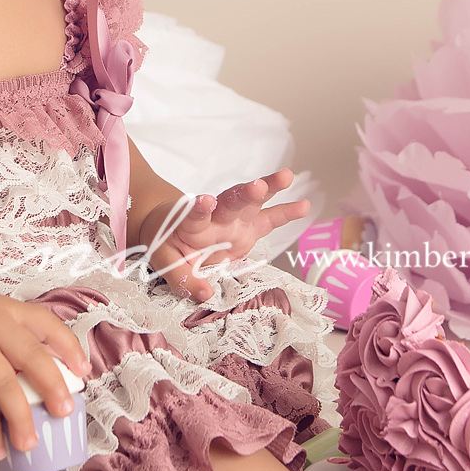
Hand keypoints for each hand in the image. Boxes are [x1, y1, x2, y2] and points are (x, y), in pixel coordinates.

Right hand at [0, 294, 89, 461]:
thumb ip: (15, 347)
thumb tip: (53, 386)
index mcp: (7, 311)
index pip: (47, 324)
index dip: (69, 347)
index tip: (85, 371)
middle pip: (31, 356)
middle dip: (52, 386)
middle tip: (64, 411)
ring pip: (5, 386)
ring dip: (21, 419)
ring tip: (30, 443)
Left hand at [141, 169, 309, 303]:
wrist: (171, 226)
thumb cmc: (167, 242)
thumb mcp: (165, 260)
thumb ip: (182, 277)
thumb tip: (205, 294)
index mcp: (190, 223)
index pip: (194, 214)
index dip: (199, 208)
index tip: (205, 201)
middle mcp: (216, 217)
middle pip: (230, 202)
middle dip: (244, 194)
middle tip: (257, 186)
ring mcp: (234, 220)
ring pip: (252, 202)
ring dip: (268, 188)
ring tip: (286, 176)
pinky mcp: (248, 228)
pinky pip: (268, 219)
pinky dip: (285, 212)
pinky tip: (304, 205)